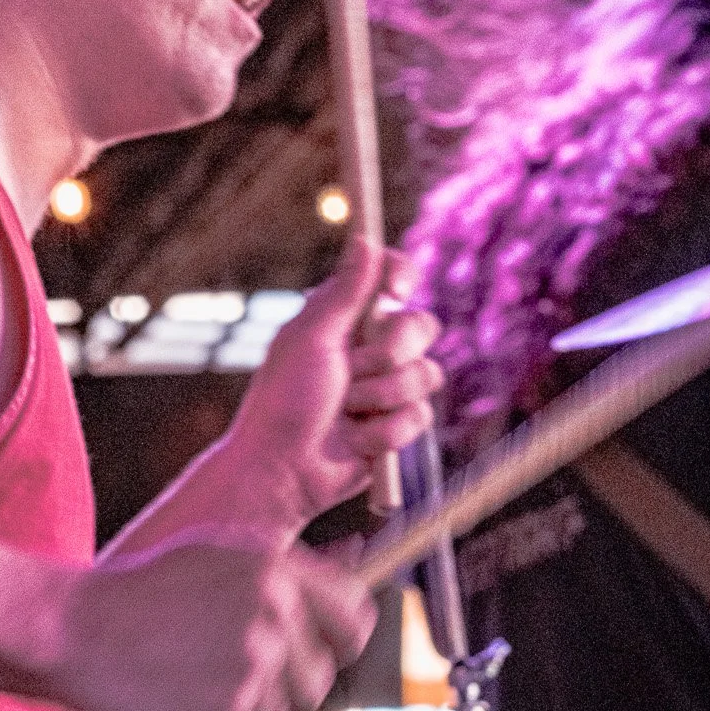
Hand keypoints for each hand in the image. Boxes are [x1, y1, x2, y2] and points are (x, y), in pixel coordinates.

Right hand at [45, 527, 376, 710]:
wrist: (75, 626)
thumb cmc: (143, 589)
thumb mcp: (219, 554)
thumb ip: (286, 566)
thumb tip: (354, 562)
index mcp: (275, 569)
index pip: (355, 613)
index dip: (345, 637)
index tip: (328, 648)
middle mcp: (273, 613)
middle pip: (322, 675)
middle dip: (290, 683)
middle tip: (244, 672)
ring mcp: (250, 663)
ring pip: (279, 710)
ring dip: (246, 704)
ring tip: (197, 675)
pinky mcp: (224, 707)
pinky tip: (177, 694)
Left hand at [223, 236, 442, 531]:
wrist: (283, 472)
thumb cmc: (284, 401)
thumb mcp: (310, 339)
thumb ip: (343, 293)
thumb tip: (366, 239)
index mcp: (344, 318)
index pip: (390, 278)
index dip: (402, 276)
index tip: (398, 289)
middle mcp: (369, 347)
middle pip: (421, 326)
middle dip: (391, 351)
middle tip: (353, 368)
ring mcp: (386, 387)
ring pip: (425, 375)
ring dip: (382, 397)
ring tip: (346, 411)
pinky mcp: (396, 425)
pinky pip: (418, 417)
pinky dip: (385, 431)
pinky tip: (356, 440)